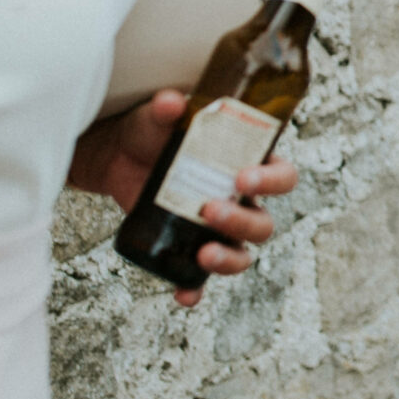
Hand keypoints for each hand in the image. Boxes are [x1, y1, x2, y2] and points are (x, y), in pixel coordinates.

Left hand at [71, 91, 299, 306]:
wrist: (115, 156)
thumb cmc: (151, 131)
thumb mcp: (158, 117)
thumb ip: (166, 108)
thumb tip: (170, 103)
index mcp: (248, 163)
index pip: (282, 176)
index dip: (271, 182)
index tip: (242, 179)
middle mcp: (240, 200)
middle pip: (264, 223)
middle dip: (241, 222)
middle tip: (209, 210)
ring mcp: (217, 228)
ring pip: (242, 253)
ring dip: (228, 259)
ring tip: (202, 255)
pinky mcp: (189, 246)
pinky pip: (201, 278)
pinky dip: (195, 289)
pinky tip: (184, 295)